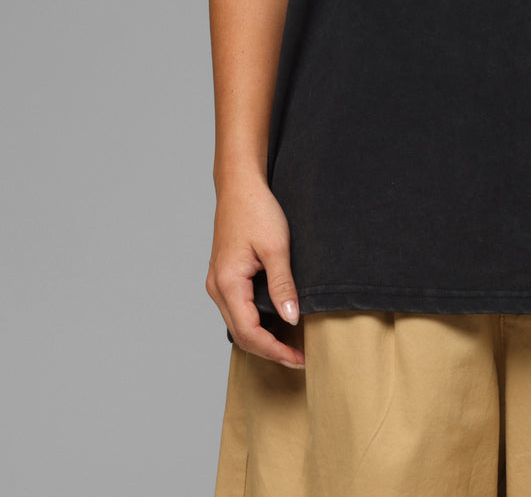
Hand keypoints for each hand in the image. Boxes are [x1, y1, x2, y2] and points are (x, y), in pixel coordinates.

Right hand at [205, 170, 305, 368]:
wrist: (240, 185)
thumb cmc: (257, 210)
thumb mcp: (276, 247)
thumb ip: (283, 285)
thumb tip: (291, 319)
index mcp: (228, 283)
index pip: (250, 333)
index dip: (275, 350)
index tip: (299, 359)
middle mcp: (217, 287)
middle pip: (241, 334)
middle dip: (269, 350)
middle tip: (299, 358)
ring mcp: (218, 282)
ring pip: (237, 324)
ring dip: (262, 339)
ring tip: (291, 345)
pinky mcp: (224, 276)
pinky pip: (237, 310)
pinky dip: (255, 322)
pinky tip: (276, 323)